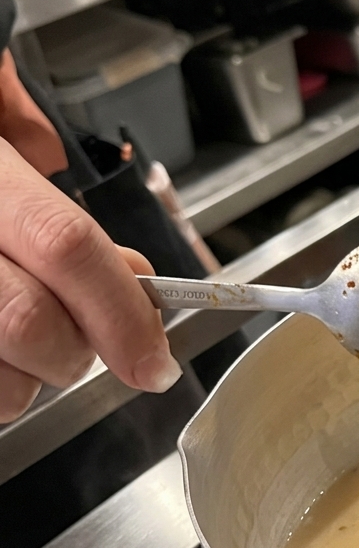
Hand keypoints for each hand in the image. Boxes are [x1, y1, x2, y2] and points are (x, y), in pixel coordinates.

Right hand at [0, 136, 180, 422]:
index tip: (154, 363)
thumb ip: (68, 224)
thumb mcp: (4, 165)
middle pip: (30, 323)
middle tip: (74, 343)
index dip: (122, 313)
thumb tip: (138, 281)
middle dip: (74, 352)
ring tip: (15, 346)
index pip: (66, 244)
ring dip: (25, 382)